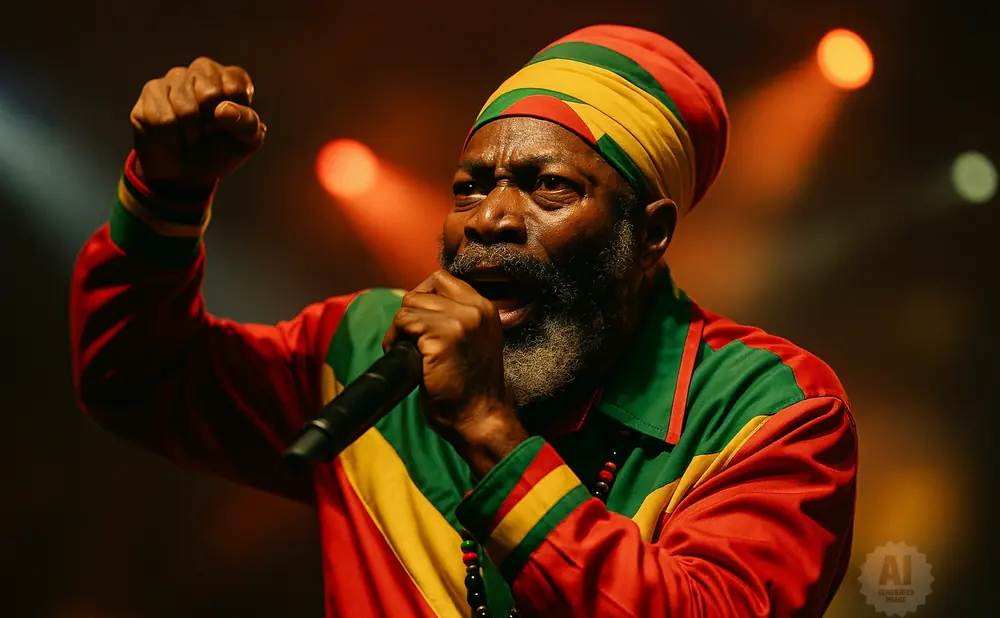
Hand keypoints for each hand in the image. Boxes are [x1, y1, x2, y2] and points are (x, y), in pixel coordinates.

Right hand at [130, 57, 265, 187]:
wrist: (185, 175)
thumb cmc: (219, 152)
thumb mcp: (246, 143)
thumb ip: (247, 124)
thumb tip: (223, 110)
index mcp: (231, 78)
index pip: (236, 88)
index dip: (233, 117)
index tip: (228, 127)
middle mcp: (203, 70)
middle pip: (210, 93)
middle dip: (211, 124)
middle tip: (207, 132)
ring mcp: (174, 78)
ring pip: (185, 108)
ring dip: (191, 134)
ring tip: (190, 137)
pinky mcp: (151, 92)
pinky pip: (164, 119)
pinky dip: (171, 140)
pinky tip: (171, 139)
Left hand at [383, 271, 528, 475]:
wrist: (479, 419)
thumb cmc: (471, 387)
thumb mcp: (475, 340)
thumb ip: (458, 317)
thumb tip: (421, 301)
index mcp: (485, 308)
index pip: (441, 279)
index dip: (423, 299)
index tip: (421, 325)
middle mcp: (475, 309)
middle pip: (420, 292)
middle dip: (410, 317)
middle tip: (414, 345)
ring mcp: (459, 321)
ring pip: (409, 305)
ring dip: (401, 330)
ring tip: (412, 353)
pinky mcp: (441, 337)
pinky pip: (403, 323)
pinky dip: (395, 340)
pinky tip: (409, 360)